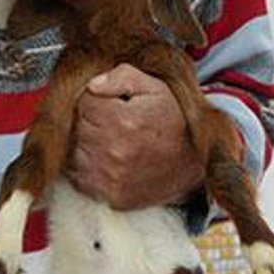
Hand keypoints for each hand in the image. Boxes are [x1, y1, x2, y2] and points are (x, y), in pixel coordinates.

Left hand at [69, 64, 202, 209]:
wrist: (200, 165)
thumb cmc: (178, 123)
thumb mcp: (158, 89)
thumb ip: (123, 76)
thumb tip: (92, 84)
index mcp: (124, 120)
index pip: (83, 101)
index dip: (97, 99)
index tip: (113, 104)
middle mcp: (115, 151)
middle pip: (77, 127)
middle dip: (91, 121)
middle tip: (114, 122)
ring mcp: (112, 177)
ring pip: (73, 152)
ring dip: (86, 145)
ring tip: (112, 141)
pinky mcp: (113, 197)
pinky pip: (79, 178)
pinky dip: (87, 168)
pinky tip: (108, 160)